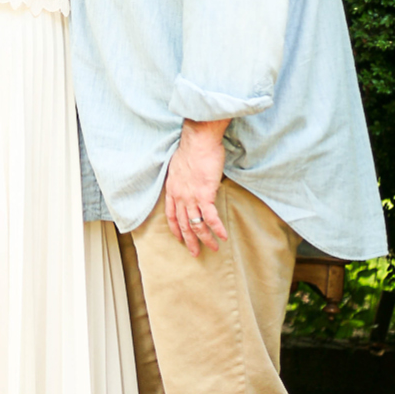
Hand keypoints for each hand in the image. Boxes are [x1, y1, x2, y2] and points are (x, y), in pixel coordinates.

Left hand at [164, 121, 228, 253]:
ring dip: (205, 239)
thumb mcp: (180, 164)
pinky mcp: (205, 195)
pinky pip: (211, 218)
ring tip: (213, 248)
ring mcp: (191, 197)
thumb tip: (190, 179)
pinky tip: (223, 237)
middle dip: (189, 241)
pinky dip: (217, 229)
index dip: (175, 228)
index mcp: (172, 189)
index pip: (170, 214)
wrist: (198, 141)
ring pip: (197, 225)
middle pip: (183, 224)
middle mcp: (179, 196)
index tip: (179, 238)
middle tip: (194, 253)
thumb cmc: (192, 147)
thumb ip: (183, 176)